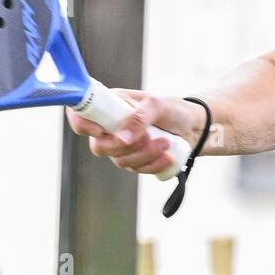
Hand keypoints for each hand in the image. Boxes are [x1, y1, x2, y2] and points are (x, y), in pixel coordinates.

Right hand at [65, 89, 196, 176]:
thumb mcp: (158, 104)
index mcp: (109, 107)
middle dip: (125, 146)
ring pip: (120, 161)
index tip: (101, 131)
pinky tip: (168, 156)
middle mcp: (110, 127)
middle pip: (99, 147)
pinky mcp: (135, 161)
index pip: (80, 116)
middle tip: (149, 136)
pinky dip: (153, 165)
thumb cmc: (173, 109)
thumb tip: (121, 139)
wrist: (194, 127)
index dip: (82, 125)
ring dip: (145, 154)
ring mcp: (121, 147)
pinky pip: (137, 170)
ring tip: (166, 142)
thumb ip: (139, 118)